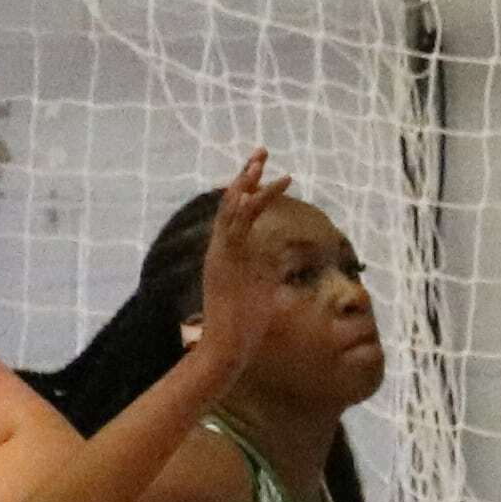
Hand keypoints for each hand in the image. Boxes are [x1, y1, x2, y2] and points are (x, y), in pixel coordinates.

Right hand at [181, 150, 289, 381]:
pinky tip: (249, 190)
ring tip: (260, 162)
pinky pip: (231, 233)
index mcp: (227, 255)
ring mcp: (221, 257)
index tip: (261, 169)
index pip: (236, 214)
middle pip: (231, 204)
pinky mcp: (224, 266)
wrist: (225, 349)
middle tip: (262, 151)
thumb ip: (265, 272)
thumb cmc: (243, 328)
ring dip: (246, 185)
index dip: (248, 190)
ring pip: (231, 212)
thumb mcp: (259, 292)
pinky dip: (239, 210)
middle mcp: (221, 251)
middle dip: (247, 177)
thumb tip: (279, 262)